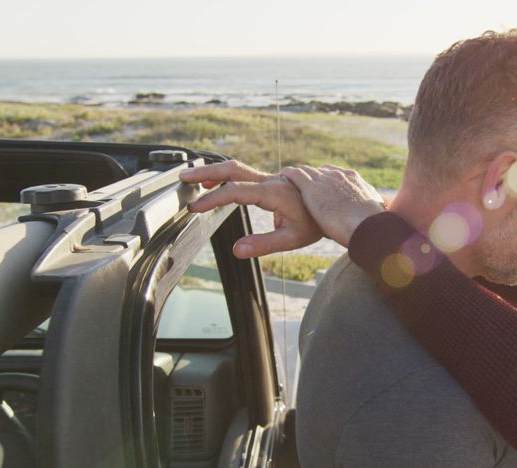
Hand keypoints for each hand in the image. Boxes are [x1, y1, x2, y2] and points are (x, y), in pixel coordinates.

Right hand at [181, 160, 322, 257]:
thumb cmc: (314, 224)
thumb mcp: (291, 239)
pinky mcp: (270, 181)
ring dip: (214, 172)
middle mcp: (270, 181)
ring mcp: (270, 179)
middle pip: (232, 170)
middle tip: (183, 177)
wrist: (332, 208)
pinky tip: (216, 186)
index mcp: (273, 193)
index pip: (236, 192)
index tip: (195, 207)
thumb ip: (263, 244)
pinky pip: (244, 174)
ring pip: (237, 169)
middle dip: (206, 172)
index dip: (213, 199)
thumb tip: (237, 250)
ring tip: (194, 180)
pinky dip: (227, 176)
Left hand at [280, 165, 386, 247]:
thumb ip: (372, 208)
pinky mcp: (311, 188)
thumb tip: (377, 214)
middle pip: (319, 171)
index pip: (335, 174)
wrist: (367, 226)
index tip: (321, 186)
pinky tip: (281, 176)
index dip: (326, 180)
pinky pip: (295, 174)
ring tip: (287, 180)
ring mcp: (324, 180)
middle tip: (302, 185)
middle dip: (311, 177)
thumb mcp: (376, 212)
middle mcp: (339, 175)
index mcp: (354, 179)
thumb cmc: (373, 225)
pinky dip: (288, 174)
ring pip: (306, 171)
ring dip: (297, 176)